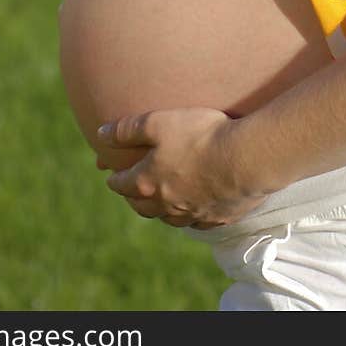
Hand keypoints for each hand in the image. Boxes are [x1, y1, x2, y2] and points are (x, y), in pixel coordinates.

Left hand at [96, 107, 266, 229]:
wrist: (245, 159)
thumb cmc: (200, 135)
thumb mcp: (158, 122)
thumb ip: (128, 129)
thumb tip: (100, 133)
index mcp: (147, 182)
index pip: (122, 184)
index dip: (114, 178)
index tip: (110, 175)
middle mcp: (166, 205)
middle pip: (142, 206)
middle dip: (133, 198)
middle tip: (131, 191)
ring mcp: (192, 215)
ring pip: (167, 218)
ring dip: (159, 210)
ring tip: (159, 202)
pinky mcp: (216, 218)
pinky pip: (196, 223)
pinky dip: (189, 217)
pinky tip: (192, 211)